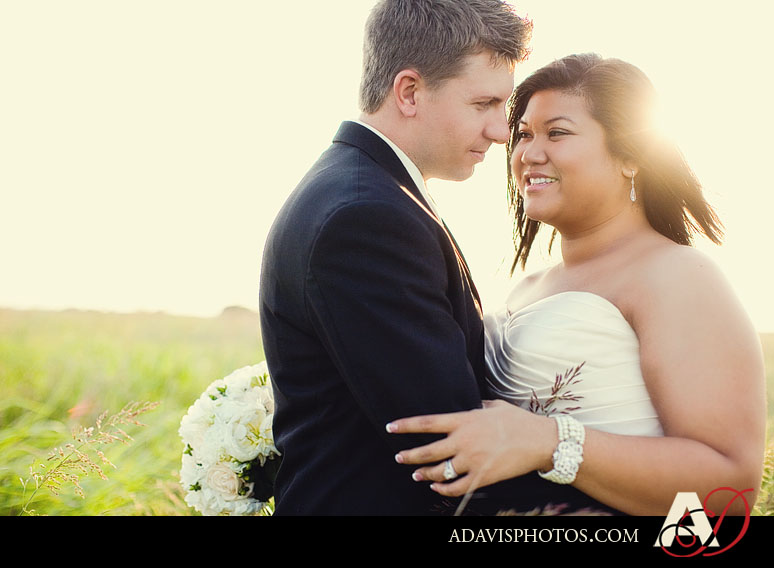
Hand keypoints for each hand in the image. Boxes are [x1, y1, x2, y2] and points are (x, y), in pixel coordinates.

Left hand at [386, 400, 555, 496]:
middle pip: (427, 451)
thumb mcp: (494, 406)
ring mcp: (472, 461)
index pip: (427, 423)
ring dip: (424, 475)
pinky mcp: (481, 478)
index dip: (405, 426)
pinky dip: (442, 490)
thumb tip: (470, 405)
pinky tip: (436, 488)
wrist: (540, 441)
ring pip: (438, 472)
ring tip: (416, 475)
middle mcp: (464, 441)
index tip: (390, 427)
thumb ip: (477, 406)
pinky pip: (455, 488)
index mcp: (464, 420)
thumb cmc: (519, 421)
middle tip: (399, 457)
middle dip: (409, 456)